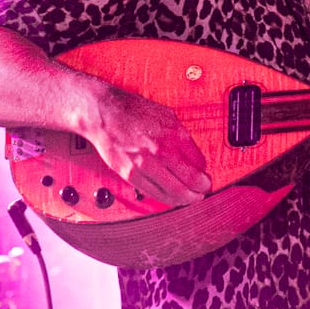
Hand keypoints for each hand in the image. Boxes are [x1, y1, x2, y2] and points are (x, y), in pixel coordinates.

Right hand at [80, 82, 211, 206]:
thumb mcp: (167, 116)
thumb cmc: (133, 111)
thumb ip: (183, 138)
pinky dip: (166, 198)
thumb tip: (196, 159)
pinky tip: (172, 196)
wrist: (104, 112)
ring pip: (172, 192)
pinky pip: (153, 193)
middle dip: (200, 190)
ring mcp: (144, 165)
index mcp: (173, 134)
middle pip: (189, 182)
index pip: (199, 163)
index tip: (205, 175)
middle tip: (203, 190)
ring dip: (186, 198)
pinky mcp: (130, 174)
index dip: (204, 173)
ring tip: (191, 197)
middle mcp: (160, 151)